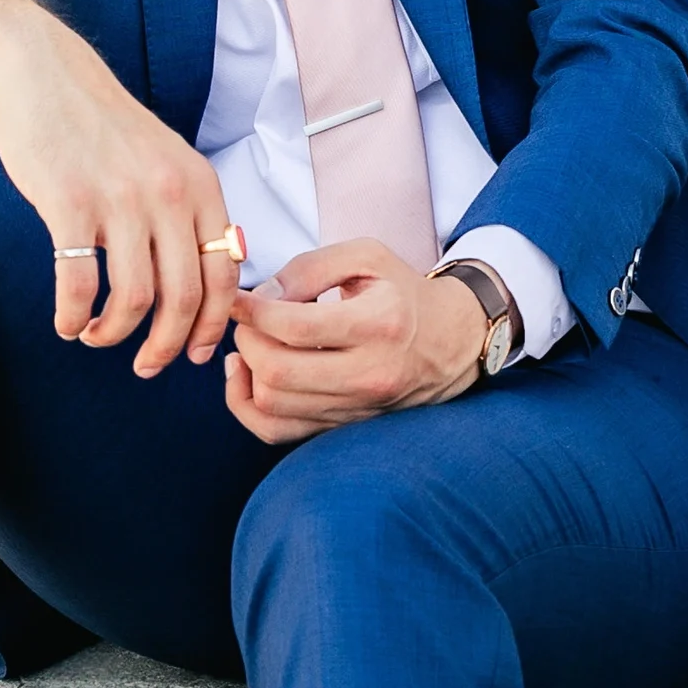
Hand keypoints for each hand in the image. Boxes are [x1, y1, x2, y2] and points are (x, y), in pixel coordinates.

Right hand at [0, 0, 237, 375]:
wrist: (45, 72)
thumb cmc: (105, 126)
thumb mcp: (168, 159)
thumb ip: (190, 212)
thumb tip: (212, 282)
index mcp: (200, 185)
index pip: (225, 275)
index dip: (213, 326)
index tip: (196, 354)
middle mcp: (168, 192)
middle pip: (183, 298)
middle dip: (167, 347)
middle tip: (147, 366)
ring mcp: (119, 198)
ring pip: (133, 300)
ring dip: (114, 335)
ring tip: (95, 336)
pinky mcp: (69, 202)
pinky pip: (78, 285)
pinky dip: (73, 317)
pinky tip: (66, 321)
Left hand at [225, 242, 489, 442]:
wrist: (449, 341)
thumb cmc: (402, 293)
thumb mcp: (366, 256)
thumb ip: (309, 267)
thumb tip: (260, 298)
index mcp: (379, 324)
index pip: (294, 326)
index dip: (252, 311)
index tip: (238, 298)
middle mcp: (370, 373)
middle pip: (277, 370)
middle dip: (247, 340)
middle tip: (248, 318)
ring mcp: (357, 407)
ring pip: (272, 403)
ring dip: (246, 370)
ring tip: (252, 342)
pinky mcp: (344, 425)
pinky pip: (277, 431)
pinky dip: (249, 405)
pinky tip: (250, 376)